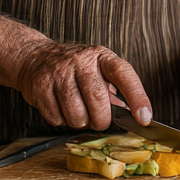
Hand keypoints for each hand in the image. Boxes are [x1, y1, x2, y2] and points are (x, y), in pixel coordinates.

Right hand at [14, 39, 151, 130]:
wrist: (35, 57)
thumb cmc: (75, 70)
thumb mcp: (99, 72)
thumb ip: (115, 92)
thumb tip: (133, 116)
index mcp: (102, 57)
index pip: (124, 75)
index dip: (137, 97)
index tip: (145, 118)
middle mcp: (81, 61)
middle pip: (98, 101)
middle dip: (101, 120)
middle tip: (98, 120)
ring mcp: (59, 72)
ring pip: (76, 114)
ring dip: (80, 122)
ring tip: (77, 112)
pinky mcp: (40, 86)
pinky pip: (56, 118)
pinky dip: (60, 121)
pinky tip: (60, 108)